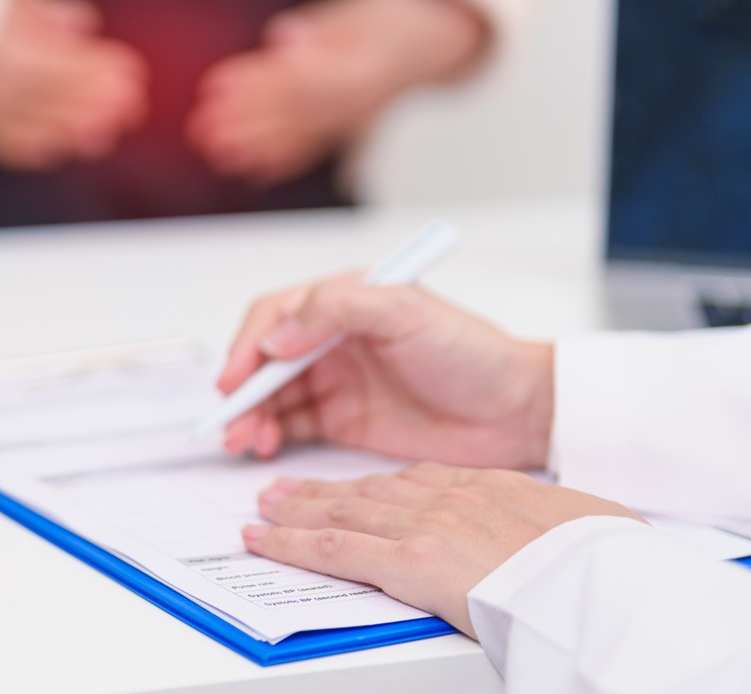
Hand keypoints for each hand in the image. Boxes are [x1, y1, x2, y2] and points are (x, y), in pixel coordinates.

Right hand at [0, 0, 147, 171]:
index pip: (68, 62)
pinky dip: (39, 145)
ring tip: (105, 126)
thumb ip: (44, 12)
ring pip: (39, 125)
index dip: (104, 69)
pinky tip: (60, 144)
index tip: (129, 69)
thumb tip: (81, 22)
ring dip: (77, 127)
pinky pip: (8, 144)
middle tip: (130, 102)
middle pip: (60, 96)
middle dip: (101, 101)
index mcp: (6, 43)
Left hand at [187, 0, 487, 185]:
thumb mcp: (359, 9)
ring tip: (213, 150)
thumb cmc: (390, 18)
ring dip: (254, 144)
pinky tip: (253, 168)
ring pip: (298, 133)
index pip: (297, 79)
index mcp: (359, 68)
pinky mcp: (347, 127)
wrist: (429, 39)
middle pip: (290, 111)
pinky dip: (285, 158)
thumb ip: (319, 28)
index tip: (217, 86)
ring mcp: (351, 118)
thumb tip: (281, 38)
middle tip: (202, 127)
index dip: (255, 85)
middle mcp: (355, 101)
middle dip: (244, 120)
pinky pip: (315, 146)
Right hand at [216, 273, 552, 467]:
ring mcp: (337, 381)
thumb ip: (337, 309)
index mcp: (345, 301)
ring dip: (250, 416)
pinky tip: (265, 450)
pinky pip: (290, 427)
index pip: (276, 315)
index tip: (236, 377)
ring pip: (271, 396)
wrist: (518, 412)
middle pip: (264, 359)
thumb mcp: (407, 312)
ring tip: (245, 442)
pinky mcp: (344, 421)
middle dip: (241, 389)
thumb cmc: (473, 354)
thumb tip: (276, 337)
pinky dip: (269, 436)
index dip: (249, 345)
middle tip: (232, 419)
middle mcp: (333, 338)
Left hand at [242, 463, 641, 636]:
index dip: (377, 485)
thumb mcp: (585, 525)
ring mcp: (424, 527)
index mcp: (488, 489)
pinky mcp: (408, 560)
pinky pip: (333, 549)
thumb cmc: (604, 559)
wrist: (605, 578)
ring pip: (342, 513)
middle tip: (286, 489)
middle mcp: (447, 499)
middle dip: (323, 491)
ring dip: (296, 510)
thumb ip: (554, 527)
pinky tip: (262, 540)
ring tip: (266, 506)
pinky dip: (290, 543)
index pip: (417, 481)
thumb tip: (566, 539)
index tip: (356, 486)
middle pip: (370, 491)